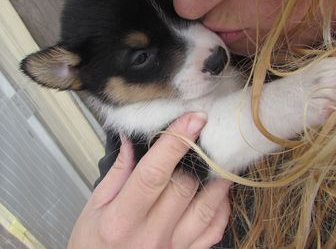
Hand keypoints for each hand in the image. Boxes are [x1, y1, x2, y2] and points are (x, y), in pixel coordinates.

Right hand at [68, 113, 231, 248]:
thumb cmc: (92, 243)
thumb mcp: (95, 206)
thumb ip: (118, 171)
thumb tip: (131, 139)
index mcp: (121, 219)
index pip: (153, 174)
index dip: (175, 142)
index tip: (193, 119)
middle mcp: (150, 235)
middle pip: (184, 187)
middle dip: (196, 157)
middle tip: (202, 136)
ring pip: (206, 208)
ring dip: (216, 179)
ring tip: (218, 159)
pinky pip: (214, 231)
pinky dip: (221, 208)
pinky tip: (218, 193)